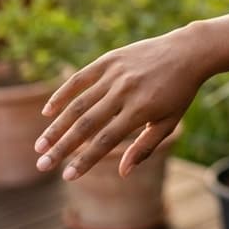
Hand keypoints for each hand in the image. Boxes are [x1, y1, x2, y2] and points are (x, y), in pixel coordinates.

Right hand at [33, 26, 204, 179]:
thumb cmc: (180, 92)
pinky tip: (47, 111)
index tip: (67, 177)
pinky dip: (62, 94)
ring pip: (78, 104)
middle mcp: (124, 92)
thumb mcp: (170, 122)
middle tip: (42, 165)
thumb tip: (122, 172)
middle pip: (86, 125)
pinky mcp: (109, 60)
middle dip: (62, 147)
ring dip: (56, 126)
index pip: (106, 141)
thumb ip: (145, 147)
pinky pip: (80, 78)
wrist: (188, 51)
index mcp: (140, 110)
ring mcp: (115, 74)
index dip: (85, 160)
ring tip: (40, 146)